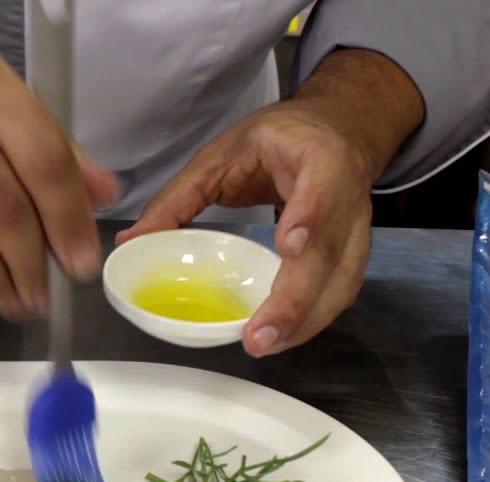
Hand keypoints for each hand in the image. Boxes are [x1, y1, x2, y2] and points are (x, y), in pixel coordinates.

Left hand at [117, 102, 374, 356]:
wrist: (338, 129)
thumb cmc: (280, 138)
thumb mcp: (223, 153)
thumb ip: (179, 196)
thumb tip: (132, 240)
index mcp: (317, 156)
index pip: (322, 186)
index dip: (310, 216)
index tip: (289, 247)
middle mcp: (347, 194)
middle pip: (330, 252)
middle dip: (296, 300)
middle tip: (260, 336)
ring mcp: (357, 227)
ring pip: (342, 282)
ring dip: (306, 320)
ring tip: (266, 344)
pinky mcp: (354, 252)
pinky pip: (340, 291)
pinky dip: (313, 318)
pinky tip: (283, 336)